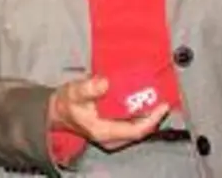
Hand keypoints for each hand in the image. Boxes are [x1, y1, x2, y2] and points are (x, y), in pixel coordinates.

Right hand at [47, 76, 171, 152]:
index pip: (136, 130)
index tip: (163, 105)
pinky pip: (133, 123)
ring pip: (138, 127)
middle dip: (154, 114)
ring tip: (157, 96)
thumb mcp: (74, 93)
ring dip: (148, 112)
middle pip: (141, 129)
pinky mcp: (114, 129)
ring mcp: (114, 135)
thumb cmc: (66, 103)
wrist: (58, 111)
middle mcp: (112, 137)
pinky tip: (145, 100)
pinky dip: (140, 112)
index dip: (152, 119)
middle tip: (163, 96)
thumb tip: (104, 83)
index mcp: (104, 131)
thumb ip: (88, 88)